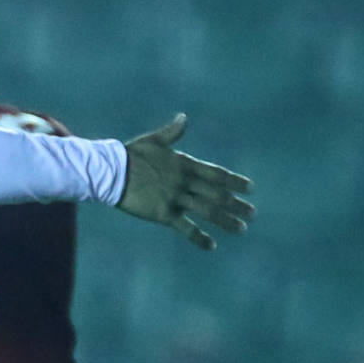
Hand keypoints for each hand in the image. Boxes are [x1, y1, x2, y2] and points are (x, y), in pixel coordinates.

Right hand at [119, 115, 253, 250]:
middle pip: (217, 194)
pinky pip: (185, 227)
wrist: (111, 172)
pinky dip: (199, 237)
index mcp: (185, 164)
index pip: (216, 174)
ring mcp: (175, 198)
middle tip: (252, 214)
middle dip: (236, 204)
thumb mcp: (154, 140)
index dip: (234, 181)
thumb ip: (172, 132)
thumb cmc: (130, 154)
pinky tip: (211, 245)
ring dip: (225, 220)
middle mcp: (184, 182)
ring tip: (241, 229)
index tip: (250, 188)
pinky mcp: (163, 213)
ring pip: (206, 211)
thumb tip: (183, 117)